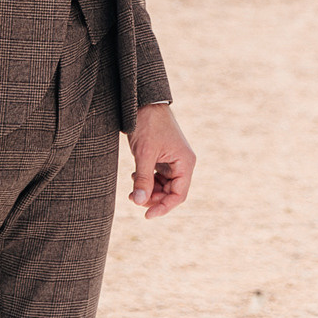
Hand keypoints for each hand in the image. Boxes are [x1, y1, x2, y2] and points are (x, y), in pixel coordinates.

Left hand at [128, 103, 194, 218]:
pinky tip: (135, 177)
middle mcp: (182, 163)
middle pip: (170, 192)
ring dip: (148, 191)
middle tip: (133, 198)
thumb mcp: (144, 154)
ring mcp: (172, 160)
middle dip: (152, 198)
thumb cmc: (149, 124)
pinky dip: (146, 181)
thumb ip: (144, 179)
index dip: (163, 207)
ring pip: (162, 186)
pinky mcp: (162, 158)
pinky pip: (157, 177)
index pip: (179, 195)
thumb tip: (140, 202)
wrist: (144, 102)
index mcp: (185, 162)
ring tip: (132, 189)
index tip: (146, 215)